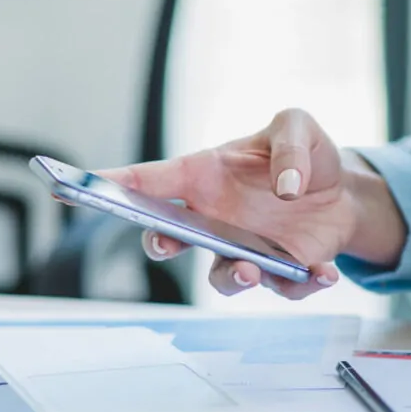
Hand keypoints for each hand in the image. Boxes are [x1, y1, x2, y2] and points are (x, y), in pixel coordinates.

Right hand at [98, 109, 360, 299]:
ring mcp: (244, 250)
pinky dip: (305, 283)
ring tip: (252, 268)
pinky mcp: (281, 272)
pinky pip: (286, 287)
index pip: (148, 181)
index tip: (69, 188)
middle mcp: (215, 219)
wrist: (341, 191)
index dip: (107, 186)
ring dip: (233, 276)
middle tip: (164, 242)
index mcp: (204, 177)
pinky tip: (323, 273)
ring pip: (222, 276)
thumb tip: (285, 186)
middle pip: (169, 239)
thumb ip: (289, 144)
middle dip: (157, 244)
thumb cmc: (304, 154)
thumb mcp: (296, 125)